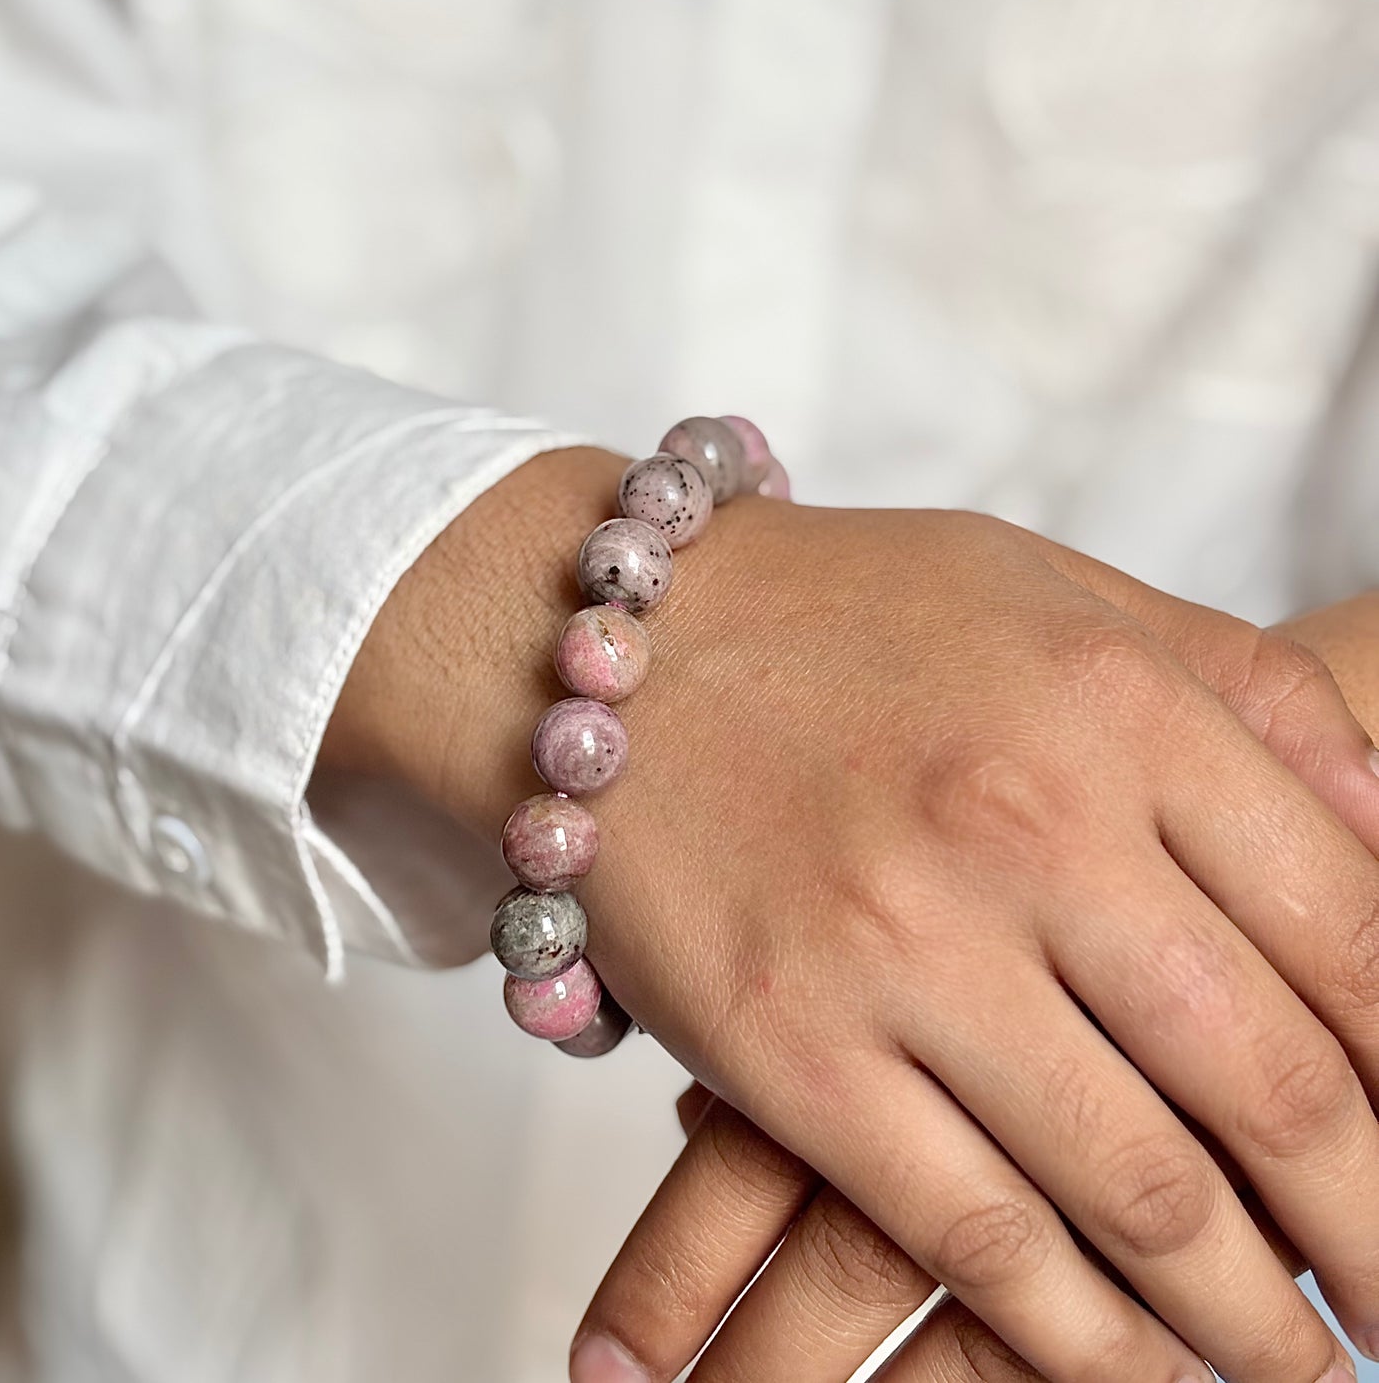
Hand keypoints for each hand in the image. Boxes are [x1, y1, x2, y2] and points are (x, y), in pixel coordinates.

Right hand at [331, 452, 1378, 1382]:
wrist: (601, 650)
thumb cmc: (844, 618)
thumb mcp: (1061, 596)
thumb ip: (1241, 697)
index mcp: (1118, 708)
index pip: (1355, 933)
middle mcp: (1025, 827)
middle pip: (1275, 1086)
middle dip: (1378, 1228)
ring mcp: (902, 948)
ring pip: (1142, 1194)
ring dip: (1253, 1316)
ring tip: (1308, 1365)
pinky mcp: (789, 1051)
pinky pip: (974, 1236)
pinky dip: (1083, 1337)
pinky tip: (1143, 1369)